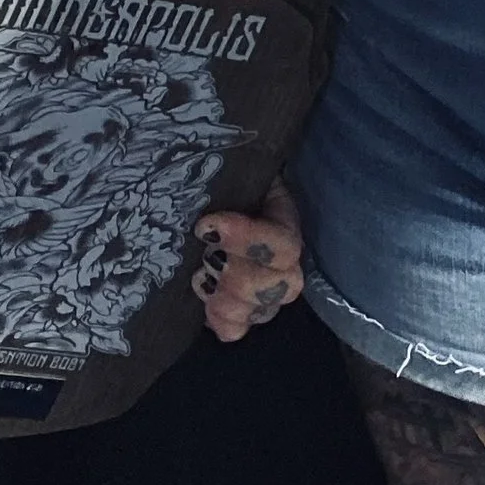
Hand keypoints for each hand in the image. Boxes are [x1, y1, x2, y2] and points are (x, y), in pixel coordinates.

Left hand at [192, 181, 303, 341]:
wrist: (209, 199)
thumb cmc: (221, 181)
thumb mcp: (235, 170)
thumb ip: (236, 172)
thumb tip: (219, 155)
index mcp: (283, 219)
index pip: (282, 242)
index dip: (246, 239)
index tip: (206, 226)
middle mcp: (284, 260)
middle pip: (276, 284)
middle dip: (235, 275)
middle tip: (205, 256)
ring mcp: (267, 289)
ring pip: (261, 310)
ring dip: (226, 300)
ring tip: (200, 279)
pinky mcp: (245, 310)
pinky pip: (240, 329)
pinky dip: (222, 322)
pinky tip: (206, 309)